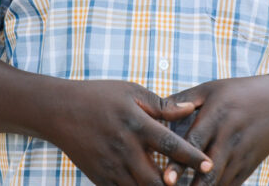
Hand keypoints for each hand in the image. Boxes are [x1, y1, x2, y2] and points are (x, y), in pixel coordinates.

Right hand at [44, 79, 212, 184]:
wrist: (58, 111)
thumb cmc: (99, 97)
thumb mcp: (131, 92)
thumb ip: (162, 105)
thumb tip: (191, 109)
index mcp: (135, 125)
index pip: (170, 144)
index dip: (191, 156)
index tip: (209, 165)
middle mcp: (124, 150)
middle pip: (157, 180)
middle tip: (197, 185)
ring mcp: (111, 168)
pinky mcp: (100, 179)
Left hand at [162, 76, 268, 184]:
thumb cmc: (239, 93)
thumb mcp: (211, 89)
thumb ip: (182, 100)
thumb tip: (154, 110)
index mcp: (216, 117)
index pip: (194, 143)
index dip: (179, 162)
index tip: (166, 178)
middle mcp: (228, 139)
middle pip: (208, 172)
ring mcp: (240, 155)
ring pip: (219, 183)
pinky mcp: (248, 166)